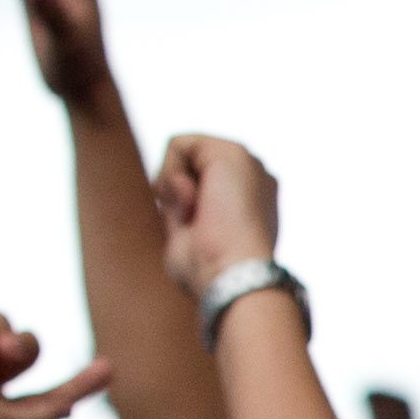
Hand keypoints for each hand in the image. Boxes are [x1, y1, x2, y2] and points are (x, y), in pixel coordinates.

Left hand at [153, 134, 282, 300]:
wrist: (233, 275)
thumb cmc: (209, 272)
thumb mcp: (187, 239)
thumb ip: (179, 211)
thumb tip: (166, 189)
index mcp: (249, 203)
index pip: (201, 186)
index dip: (181, 207)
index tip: (195, 235)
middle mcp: (253, 180)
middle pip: (192, 168)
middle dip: (177, 194)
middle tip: (193, 224)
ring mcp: (246, 163)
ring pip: (184, 154)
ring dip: (173, 185)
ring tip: (194, 212)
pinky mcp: (233, 151)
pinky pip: (178, 144)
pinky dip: (170, 172)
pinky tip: (188, 197)